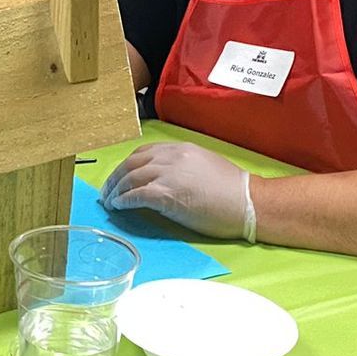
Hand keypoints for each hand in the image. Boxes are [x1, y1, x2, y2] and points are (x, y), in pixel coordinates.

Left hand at [102, 142, 256, 241]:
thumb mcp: (204, 166)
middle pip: (132, 163)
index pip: (144, 152)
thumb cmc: (233, 191)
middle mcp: (172, 157)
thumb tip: (163, 179)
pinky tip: (119, 206)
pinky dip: (124, 201)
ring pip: (130, 178)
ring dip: (116, 190)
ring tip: (110, 201)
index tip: (121, 176)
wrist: (248, 203)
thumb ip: (181, 167)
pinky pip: (136, 195)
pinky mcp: (167, 194)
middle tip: (107, 191)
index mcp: (181, 149)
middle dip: (115, 177)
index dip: (128, 165)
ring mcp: (168, 174)